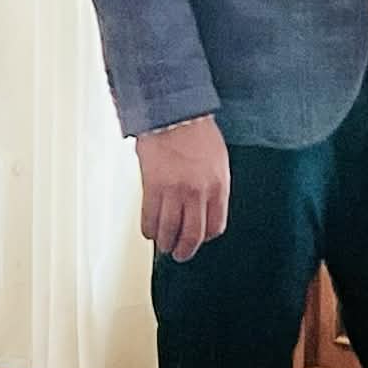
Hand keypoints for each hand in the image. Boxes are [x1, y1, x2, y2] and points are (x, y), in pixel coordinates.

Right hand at [134, 115, 229, 261]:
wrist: (174, 112)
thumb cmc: (197, 131)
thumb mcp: (218, 160)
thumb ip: (214, 185)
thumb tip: (205, 206)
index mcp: (219, 185)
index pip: (216, 225)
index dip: (206, 237)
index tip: (200, 239)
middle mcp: (198, 192)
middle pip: (193, 235)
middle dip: (185, 250)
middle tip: (180, 254)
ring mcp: (175, 191)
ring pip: (169, 230)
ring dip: (165, 243)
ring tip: (163, 246)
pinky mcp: (153, 187)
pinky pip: (149, 218)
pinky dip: (148, 229)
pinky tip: (149, 231)